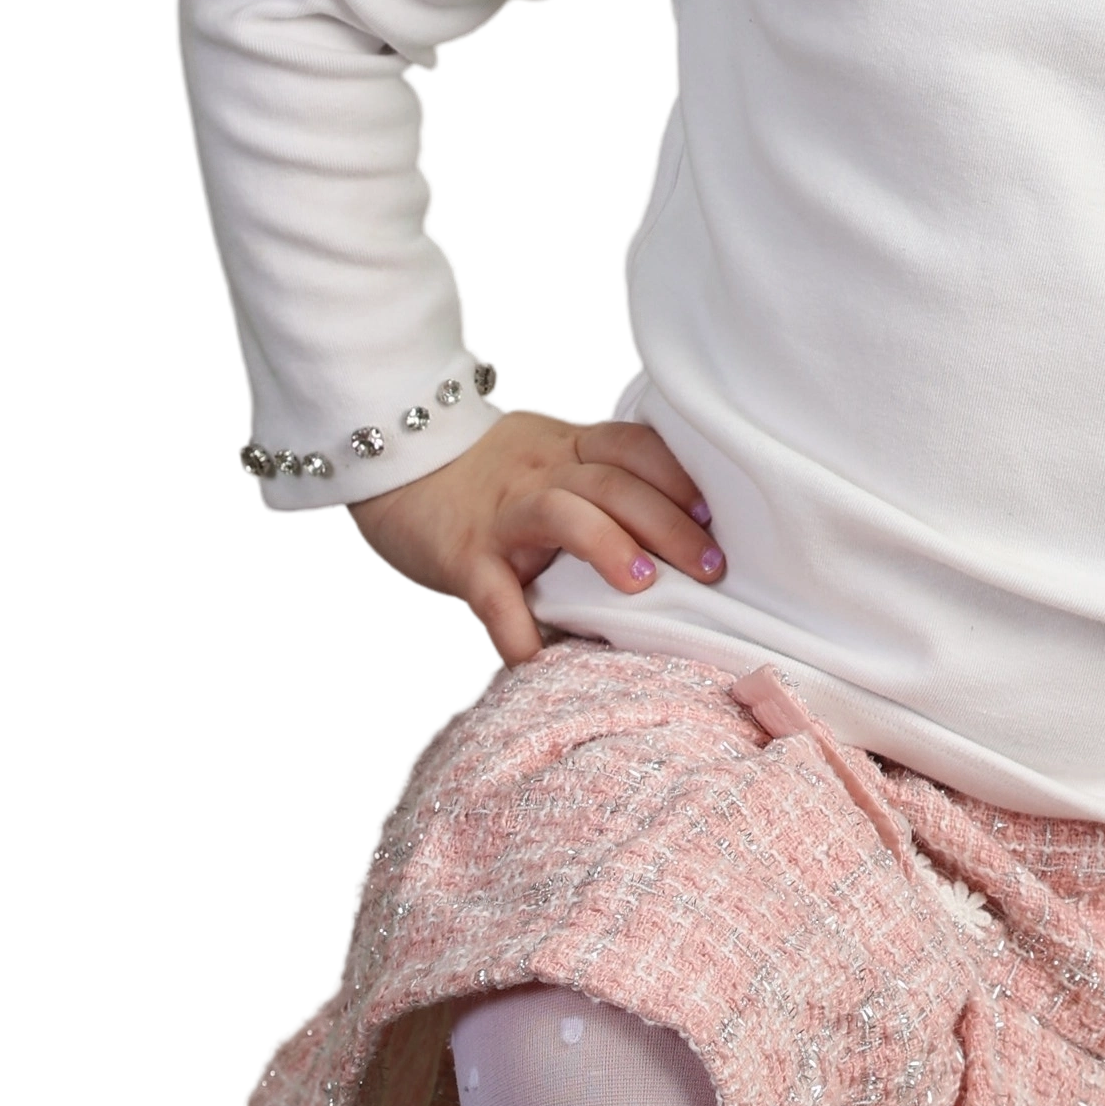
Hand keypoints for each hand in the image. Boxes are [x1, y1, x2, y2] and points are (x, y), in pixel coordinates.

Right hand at [343, 411, 723, 667]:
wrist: (389, 454)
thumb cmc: (482, 468)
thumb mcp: (543, 453)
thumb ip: (593, 478)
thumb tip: (667, 531)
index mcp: (568, 449)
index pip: (635, 448)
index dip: (678, 478)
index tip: (715, 514)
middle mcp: (541, 474)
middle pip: (615, 485)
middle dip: (669, 524)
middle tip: (711, 567)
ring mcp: (501, 513)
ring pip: (562, 516)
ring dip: (607, 547)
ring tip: (640, 585)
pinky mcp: (461, 554)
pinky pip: (491, 592)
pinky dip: (514, 627)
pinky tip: (536, 657)